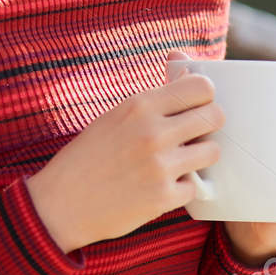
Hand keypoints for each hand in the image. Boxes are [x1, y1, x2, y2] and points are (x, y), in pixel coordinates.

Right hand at [25, 62, 227, 254]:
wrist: (60, 204)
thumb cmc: (87, 156)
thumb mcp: (115, 117)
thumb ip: (154, 98)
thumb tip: (188, 71)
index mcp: (139, 106)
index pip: (201, 86)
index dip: (204, 96)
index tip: (194, 107)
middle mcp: (152, 132)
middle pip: (215, 116)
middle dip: (209, 125)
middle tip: (194, 135)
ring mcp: (160, 166)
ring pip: (213, 151)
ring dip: (200, 157)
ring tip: (179, 162)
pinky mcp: (163, 197)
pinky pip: (196, 186)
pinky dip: (183, 188)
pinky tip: (161, 186)